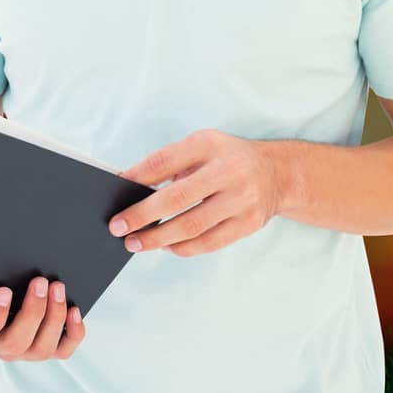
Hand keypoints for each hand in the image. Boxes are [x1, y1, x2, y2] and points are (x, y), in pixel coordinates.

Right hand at [0, 275, 84, 360]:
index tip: (4, 290)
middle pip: (17, 341)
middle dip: (33, 310)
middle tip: (40, 281)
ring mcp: (23, 353)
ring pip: (42, 347)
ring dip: (54, 316)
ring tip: (58, 287)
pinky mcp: (44, 350)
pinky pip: (63, 350)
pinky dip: (73, 332)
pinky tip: (74, 310)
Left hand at [109, 128, 284, 256]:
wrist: (278, 173)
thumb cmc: (227, 159)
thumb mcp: (201, 146)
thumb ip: (169, 162)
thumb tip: (130, 187)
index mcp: (209, 145)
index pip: (165, 161)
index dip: (137, 177)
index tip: (114, 190)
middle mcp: (228, 171)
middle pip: (176, 199)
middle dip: (142, 216)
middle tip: (118, 228)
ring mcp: (241, 200)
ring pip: (191, 227)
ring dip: (158, 238)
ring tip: (136, 243)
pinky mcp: (248, 224)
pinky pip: (208, 243)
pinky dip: (182, 247)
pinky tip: (165, 245)